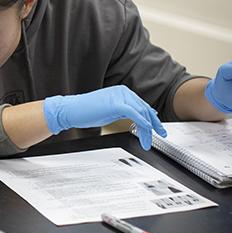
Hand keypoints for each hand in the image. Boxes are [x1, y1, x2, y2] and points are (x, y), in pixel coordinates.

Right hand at [43, 85, 167, 149]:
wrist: (71, 110)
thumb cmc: (86, 111)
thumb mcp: (110, 111)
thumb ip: (125, 112)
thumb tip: (139, 118)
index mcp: (122, 92)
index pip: (142, 106)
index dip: (152, 118)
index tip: (158, 128)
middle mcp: (123, 92)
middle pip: (145, 109)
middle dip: (154, 124)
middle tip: (160, 135)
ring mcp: (119, 97)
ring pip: (141, 112)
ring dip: (148, 128)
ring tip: (148, 140)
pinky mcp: (115, 104)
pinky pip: (133, 113)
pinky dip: (142, 121)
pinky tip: (146, 129)